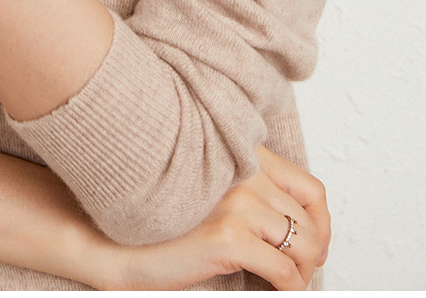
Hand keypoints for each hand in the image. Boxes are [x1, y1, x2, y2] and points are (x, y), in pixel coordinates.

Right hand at [113, 146, 329, 290]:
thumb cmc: (167, 223)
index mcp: (244, 157)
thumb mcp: (217, 195)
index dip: (321, 222)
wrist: (120, 241)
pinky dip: (290, 289)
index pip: (310, 187)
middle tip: (301, 273)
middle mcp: (245, 172)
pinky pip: (285, 272)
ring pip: (304, 247)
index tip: (315, 245)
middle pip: (310, 221)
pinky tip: (276, 291)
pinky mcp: (229, 236)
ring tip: (288, 284)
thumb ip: (254, 194)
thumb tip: (305, 230)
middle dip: (313, 254)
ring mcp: (238, 203)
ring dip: (302, 274)